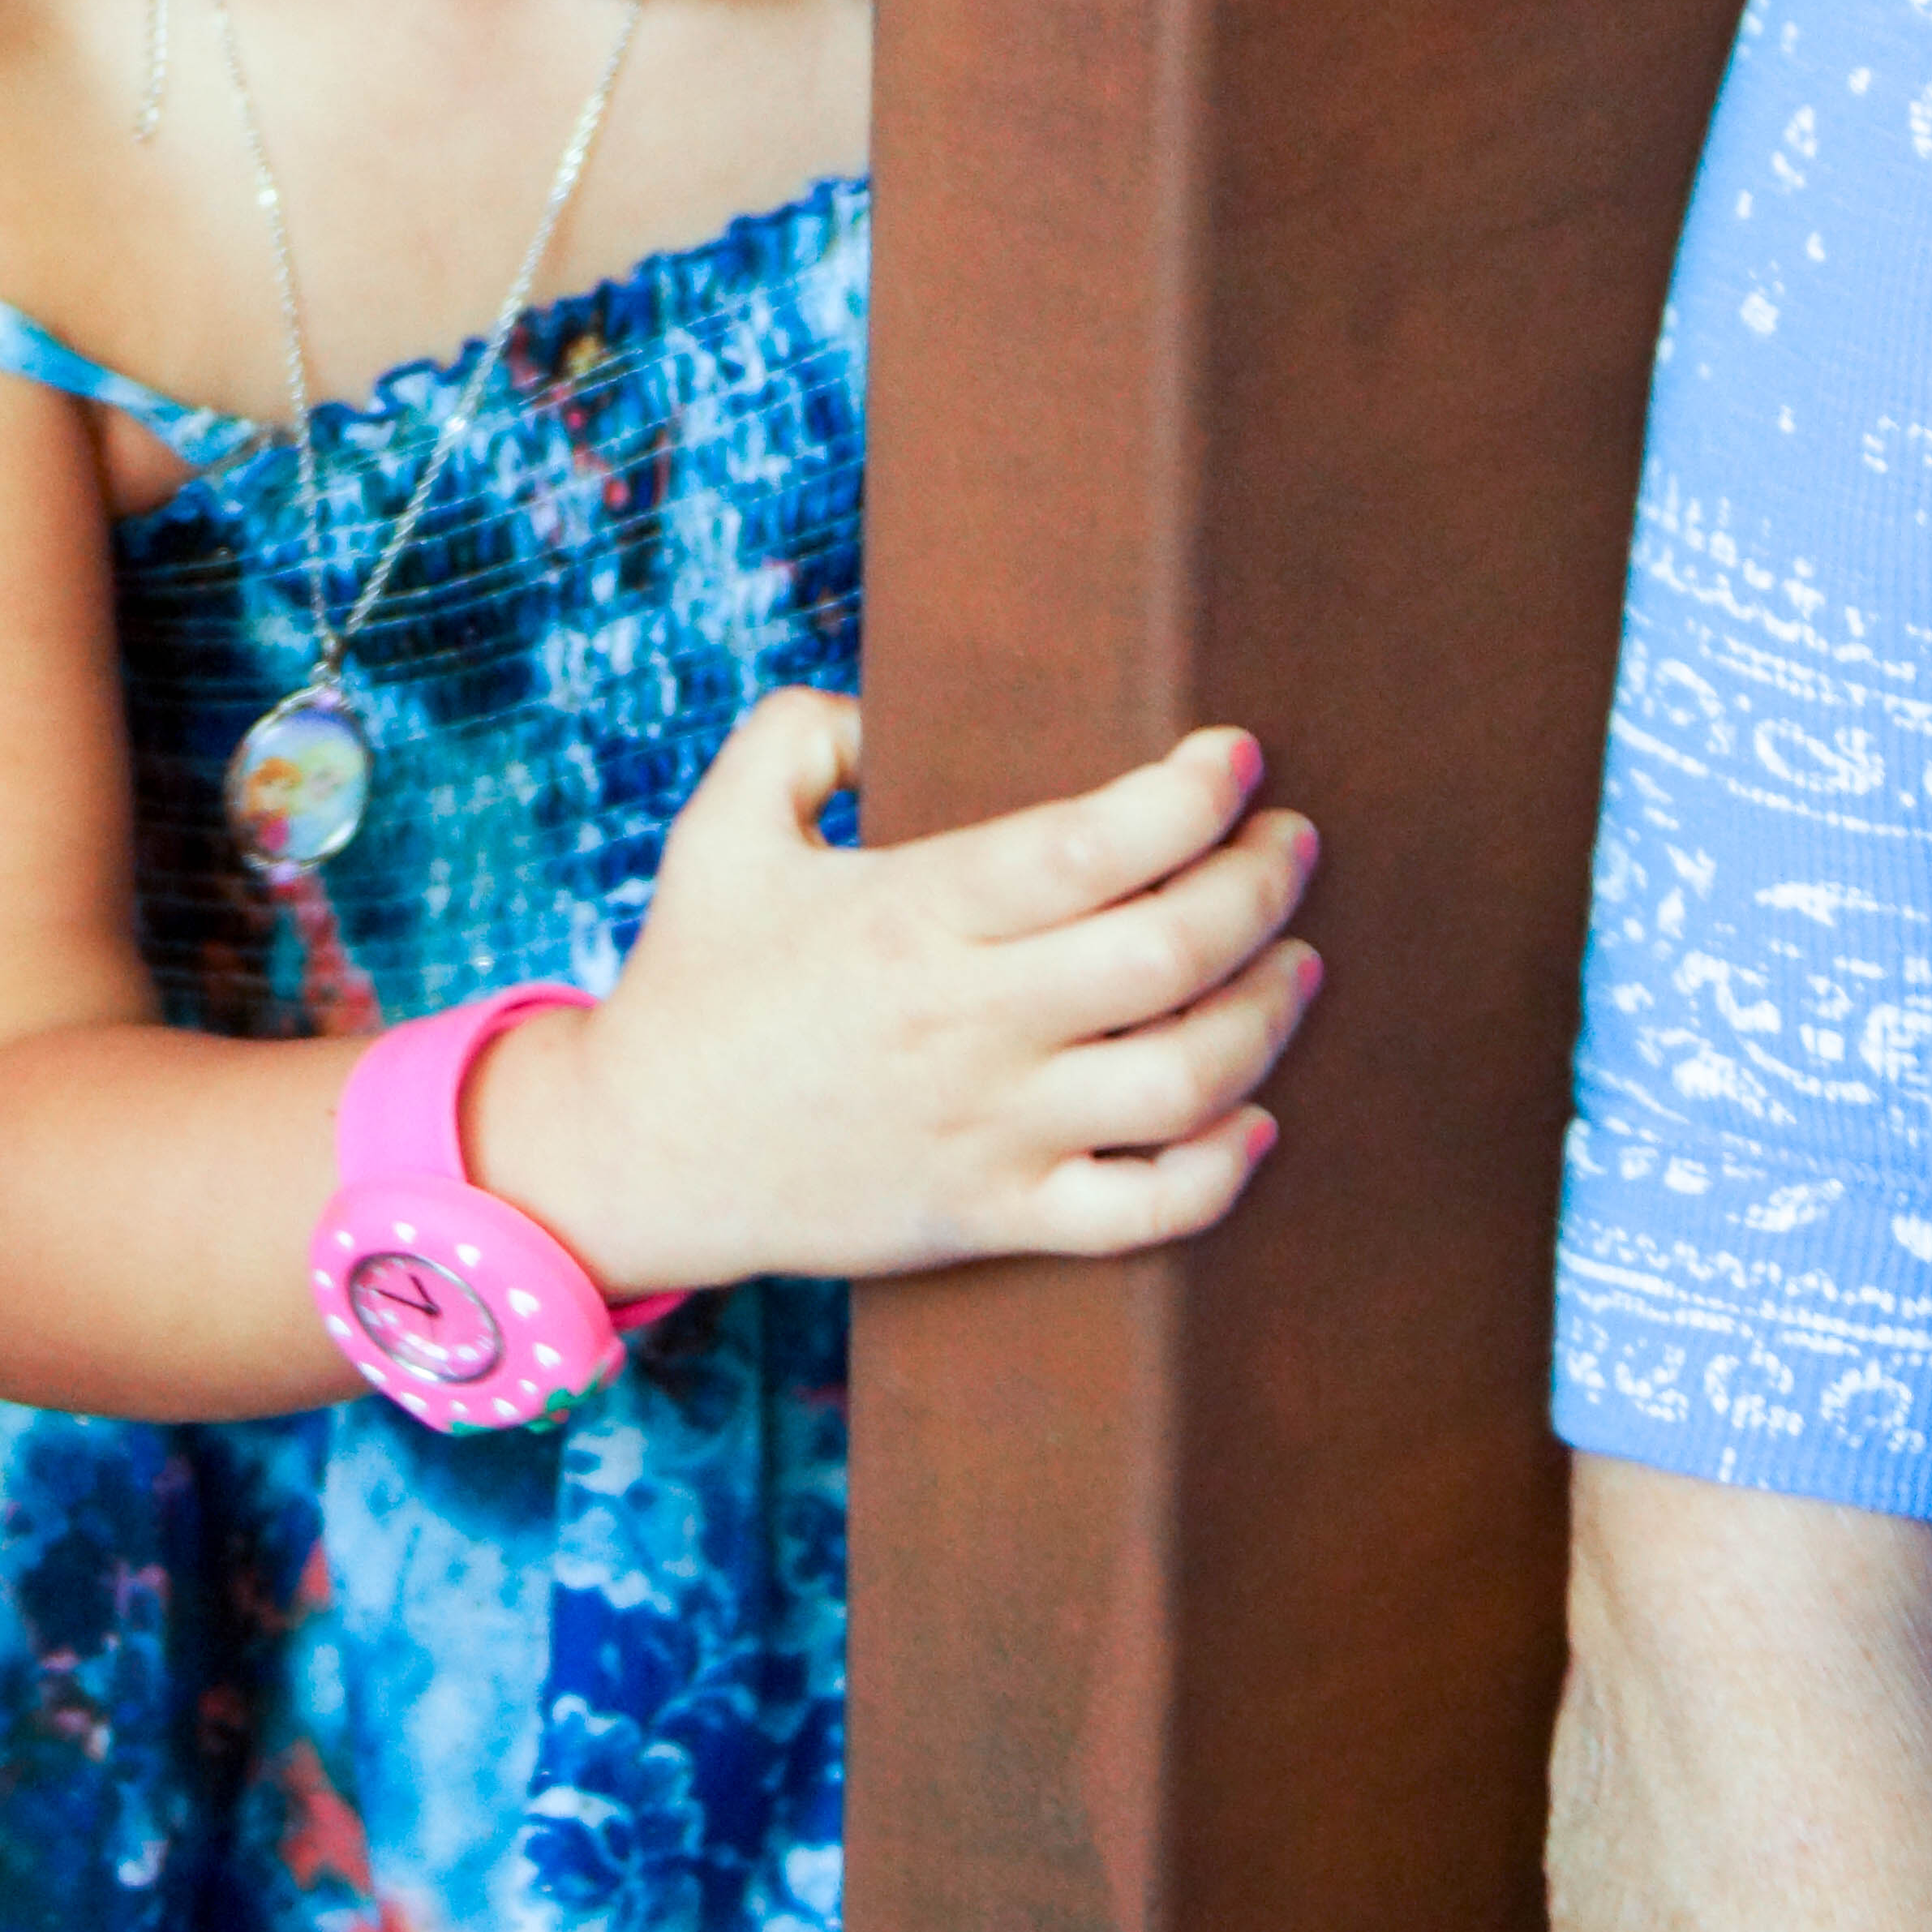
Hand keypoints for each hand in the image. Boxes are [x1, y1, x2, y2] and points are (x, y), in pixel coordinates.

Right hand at [469, 694, 1318, 1300]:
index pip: (1090, 844)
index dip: (1189, 794)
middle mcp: (967, 1023)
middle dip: (1260, 887)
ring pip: (1184, 1081)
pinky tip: (1257, 1116)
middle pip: (1167, 954)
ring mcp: (989, 1130)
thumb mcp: (721, 827)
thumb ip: (802, 734)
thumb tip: (890, 713)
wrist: (637, 1152)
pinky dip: (1222, 1170)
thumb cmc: (692, 976)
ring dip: (1267, 1013)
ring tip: (1295, 959)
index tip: (1236, 753)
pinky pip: (1144, 1212)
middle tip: (1290, 843)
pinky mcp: (994, 1217)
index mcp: (911, 914)